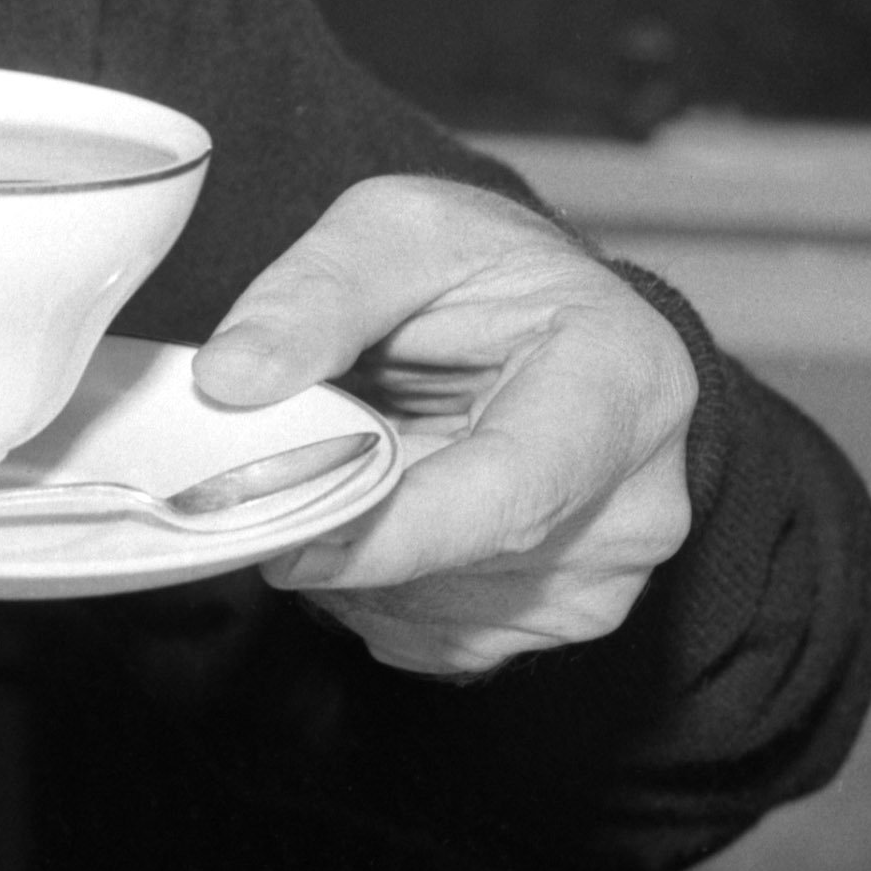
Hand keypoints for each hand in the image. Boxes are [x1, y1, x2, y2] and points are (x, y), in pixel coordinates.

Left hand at [191, 177, 693, 682]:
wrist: (544, 316)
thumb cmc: (485, 268)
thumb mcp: (399, 230)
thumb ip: (314, 296)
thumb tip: (233, 378)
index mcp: (625, 382)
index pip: (511, 494)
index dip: (389, 532)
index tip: (288, 541)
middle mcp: (638, 497)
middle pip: (463, 565)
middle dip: (343, 541)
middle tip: (263, 488)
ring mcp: (608, 571)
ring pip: (436, 615)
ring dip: (351, 566)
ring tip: (335, 474)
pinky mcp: (561, 617)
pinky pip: (434, 640)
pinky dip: (372, 594)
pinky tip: (368, 520)